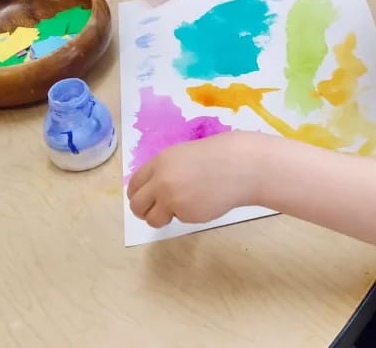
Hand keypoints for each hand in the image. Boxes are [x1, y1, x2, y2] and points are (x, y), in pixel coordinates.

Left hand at [127, 131, 260, 227]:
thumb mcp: (184, 156)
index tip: (143, 199)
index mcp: (160, 162)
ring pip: (152, 218)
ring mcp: (171, 198)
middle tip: (155, 212)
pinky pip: (177, 219)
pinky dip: (185, 215)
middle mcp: (161, 180)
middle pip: (136, 204)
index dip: (137, 194)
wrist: (240, 166)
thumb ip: (166, 170)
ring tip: (180, 208)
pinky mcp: (184, 213)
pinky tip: (201, 203)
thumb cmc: (217, 157)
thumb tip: (152, 189)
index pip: (134, 183)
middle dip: (143, 211)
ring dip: (161, 217)